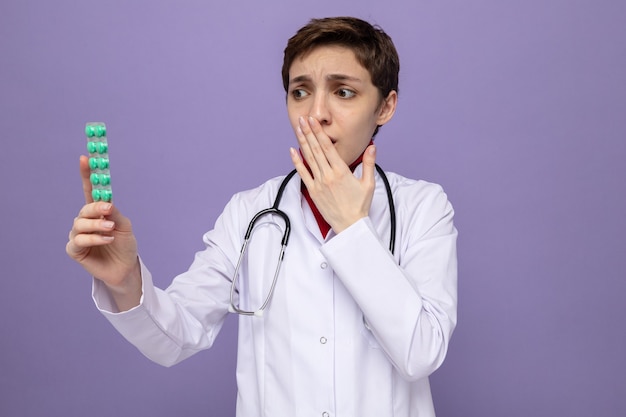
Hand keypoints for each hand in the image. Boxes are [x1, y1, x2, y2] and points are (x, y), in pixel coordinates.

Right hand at [66, 156, 140, 308]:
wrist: (126, 267)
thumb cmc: (125, 245)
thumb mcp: (124, 225)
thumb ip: (114, 213)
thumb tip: (104, 202)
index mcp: (98, 211)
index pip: (89, 190)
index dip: (86, 174)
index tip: (86, 158)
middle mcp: (86, 221)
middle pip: (84, 208)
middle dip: (95, 208)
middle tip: (108, 210)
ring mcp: (79, 235)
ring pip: (80, 224)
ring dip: (97, 226)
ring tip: (110, 230)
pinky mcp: (75, 250)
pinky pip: (78, 241)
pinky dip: (93, 239)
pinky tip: (106, 240)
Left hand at [289, 116, 375, 232]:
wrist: (350, 225)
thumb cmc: (360, 205)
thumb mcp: (368, 183)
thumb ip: (369, 163)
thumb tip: (372, 147)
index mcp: (342, 171)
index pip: (328, 147)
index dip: (319, 133)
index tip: (313, 122)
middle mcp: (328, 176)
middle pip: (316, 149)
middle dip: (308, 132)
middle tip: (303, 119)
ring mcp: (319, 183)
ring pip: (309, 158)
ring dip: (302, 142)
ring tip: (298, 129)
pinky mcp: (313, 191)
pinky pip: (303, 174)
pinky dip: (297, 162)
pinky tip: (292, 151)